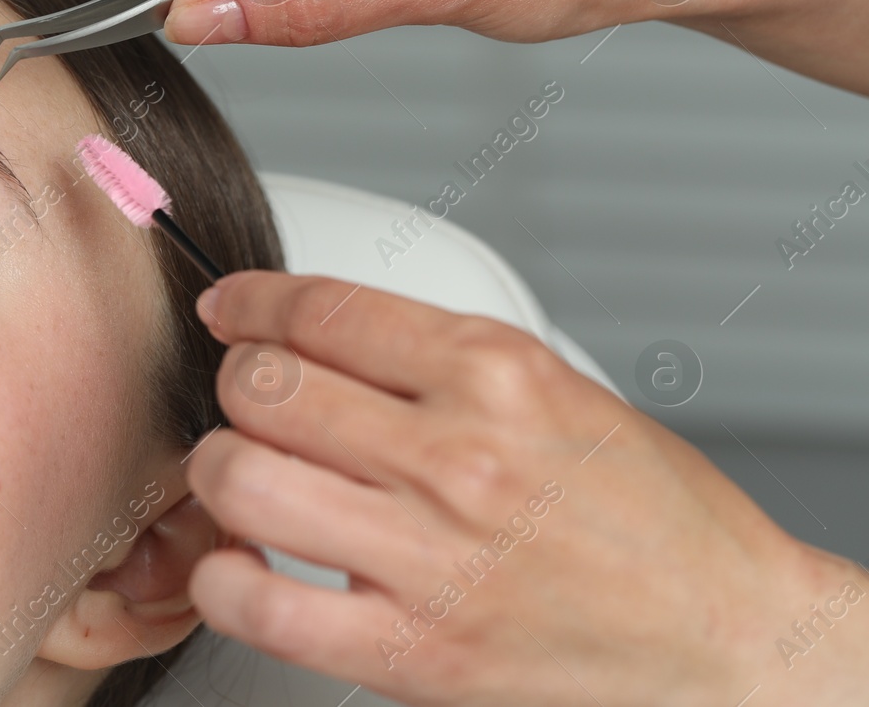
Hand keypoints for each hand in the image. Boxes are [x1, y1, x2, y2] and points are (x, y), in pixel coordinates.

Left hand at [184, 270, 868, 705]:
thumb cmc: (656, 521)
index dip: (251, 302)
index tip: (230, 309)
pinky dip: (226, 578)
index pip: (324, 308)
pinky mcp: (417, 651)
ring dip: (220, 471)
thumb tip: (320, 333)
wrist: (731, 641)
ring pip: (242, 476)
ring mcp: (432, 555)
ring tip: (244, 477)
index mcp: (497, 373)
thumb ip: (440, 359)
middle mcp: (458, 455)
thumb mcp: (560, 390)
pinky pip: (261, 605)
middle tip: (249, 401)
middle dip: (237, 383)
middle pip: (265, 384)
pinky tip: (244, 564)